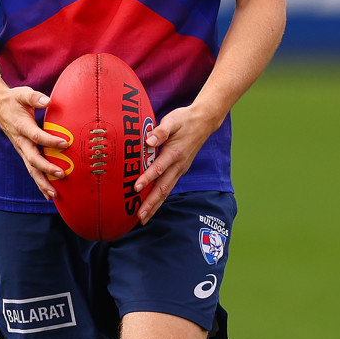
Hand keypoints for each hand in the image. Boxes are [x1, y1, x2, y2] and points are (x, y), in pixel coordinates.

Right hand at [0, 86, 68, 199]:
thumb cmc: (14, 100)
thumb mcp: (23, 94)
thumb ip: (35, 97)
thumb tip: (48, 101)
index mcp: (22, 126)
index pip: (37, 136)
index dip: (50, 141)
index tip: (65, 144)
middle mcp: (21, 141)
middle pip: (33, 159)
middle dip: (47, 168)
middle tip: (62, 174)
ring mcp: (21, 149)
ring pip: (31, 169)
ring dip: (42, 182)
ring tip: (54, 194)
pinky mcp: (23, 153)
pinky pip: (31, 170)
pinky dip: (39, 182)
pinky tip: (48, 193)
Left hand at [134, 104, 215, 224]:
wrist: (204, 121)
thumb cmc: (185, 119)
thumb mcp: (172, 120)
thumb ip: (161, 130)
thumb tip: (149, 140)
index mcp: (175, 153)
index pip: (159, 168)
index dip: (147, 178)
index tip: (135, 188)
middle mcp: (178, 165)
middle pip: (163, 187)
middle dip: (151, 203)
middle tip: (139, 216)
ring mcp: (180, 169)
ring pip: (167, 190)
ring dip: (155, 205)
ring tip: (143, 218)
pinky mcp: (180, 170)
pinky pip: (169, 186)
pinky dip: (160, 198)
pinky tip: (153, 205)